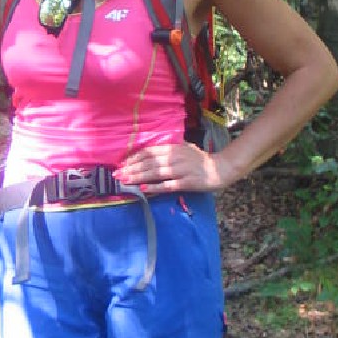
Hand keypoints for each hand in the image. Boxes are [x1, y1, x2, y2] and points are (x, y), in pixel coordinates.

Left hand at [114, 141, 231, 193]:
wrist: (220, 169)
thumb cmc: (200, 160)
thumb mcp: (184, 148)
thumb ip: (169, 149)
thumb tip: (148, 152)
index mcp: (173, 148)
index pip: (149, 152)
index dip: (134, 158)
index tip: (122, 164)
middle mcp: (175, 157)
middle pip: (149, 163)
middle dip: (131, 168)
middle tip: (117, 175)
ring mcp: (181, 170)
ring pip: (156, 173)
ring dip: (139, 177)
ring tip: (125, 181)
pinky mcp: (187, 182)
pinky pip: (168, 185)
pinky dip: (155, 187)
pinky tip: (143, 189)